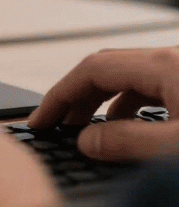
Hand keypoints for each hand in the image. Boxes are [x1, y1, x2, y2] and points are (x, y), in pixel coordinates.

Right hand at [27, 45, 178, 161]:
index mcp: (164, 65)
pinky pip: (147, 86)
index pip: (93, 69)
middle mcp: (170, 59)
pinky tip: (125, 126)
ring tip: (84, 130)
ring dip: (99, 100)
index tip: (41, 118)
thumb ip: (130, 142)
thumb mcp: (177, 147)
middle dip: (75, 96)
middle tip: (54, 125)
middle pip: (106, 68)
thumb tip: (87, 142)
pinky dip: (126, 104)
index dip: (60, 94)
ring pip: (127, 76)